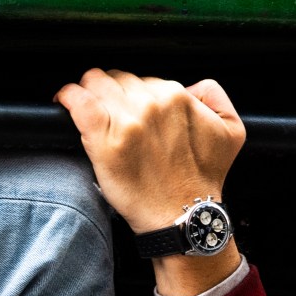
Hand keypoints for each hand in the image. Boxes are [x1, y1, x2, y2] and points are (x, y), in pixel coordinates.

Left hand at [56, 67, 246, 295]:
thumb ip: (215, 95)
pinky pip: (78, 101)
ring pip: (95, 83)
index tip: (130, 110)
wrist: (183, 216)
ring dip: (89, 92)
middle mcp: (152, 104)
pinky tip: (64, 100)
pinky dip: (68, 96)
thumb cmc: (202, 179)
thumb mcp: (231, 130)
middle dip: (112, 92)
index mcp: (178, 97)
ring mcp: (127, 121)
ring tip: (87, 106)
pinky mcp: (104, 140)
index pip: (144, 80)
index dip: (135, 94)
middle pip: (118, 79)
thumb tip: (190, 86)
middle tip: (110, 113)